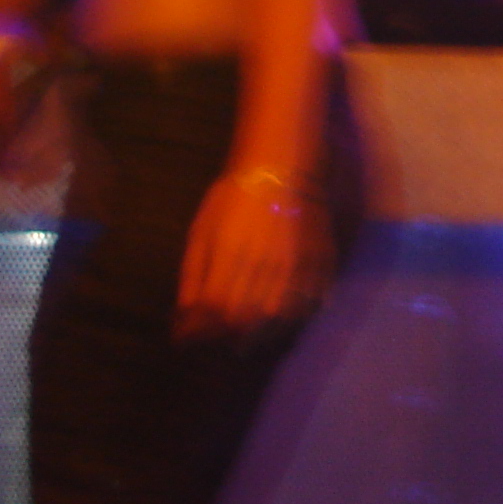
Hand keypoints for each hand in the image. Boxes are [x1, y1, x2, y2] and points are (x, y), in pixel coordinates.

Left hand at [176, 170, 330, 338]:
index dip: (198, 330)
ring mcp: (296, 268)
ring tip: (242, 331)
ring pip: (275, 321)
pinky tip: (275, 316)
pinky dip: (288, 320)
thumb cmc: (235, 197)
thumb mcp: (202, 230)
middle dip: (223, 335)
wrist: (283, 169)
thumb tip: (182, 317)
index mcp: (232, 256)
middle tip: (213, 333)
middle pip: (244, 322)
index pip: (215, 312)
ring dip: (255, 332)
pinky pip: (306, 307)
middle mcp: (265, 267)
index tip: (186, 335)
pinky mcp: (320, 267)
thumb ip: (192, 275)